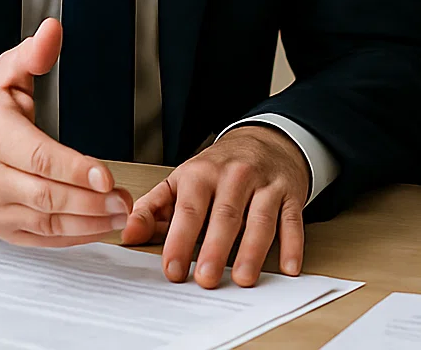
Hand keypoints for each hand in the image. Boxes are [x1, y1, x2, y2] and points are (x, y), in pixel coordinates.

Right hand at [0, 19, 132, 244]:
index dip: (74, 169)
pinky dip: (72, 238)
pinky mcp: (1, 227)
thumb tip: (52, 30)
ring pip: (45, 222)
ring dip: (88, 223)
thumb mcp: (4, 75)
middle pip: (46, 195)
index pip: (37, 157)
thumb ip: (32, 55)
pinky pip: (40, 239)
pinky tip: (98, 228)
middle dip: (91, 201)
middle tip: (126, 200)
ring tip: (121, 214)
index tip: (107, 176)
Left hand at [121, 125, 310, 288]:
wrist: (264, 140)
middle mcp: (235, 176)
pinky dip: (293, 244)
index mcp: (201, 174)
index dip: (179, 241)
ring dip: (252, 250)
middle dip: (215, 249)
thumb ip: (152, 208)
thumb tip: (127, 235)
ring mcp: (265, 184)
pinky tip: (289, 268)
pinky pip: (293, 220)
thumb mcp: (180, 181)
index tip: (172, 270)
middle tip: (205, 279)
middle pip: (226, 216)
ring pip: (260, 219)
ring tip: (243, 279)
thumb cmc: (218, 169)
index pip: (189, 210)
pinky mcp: (290, 194)